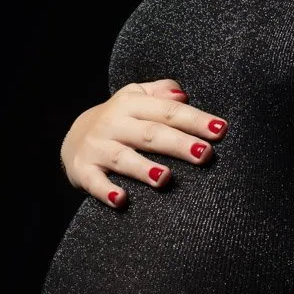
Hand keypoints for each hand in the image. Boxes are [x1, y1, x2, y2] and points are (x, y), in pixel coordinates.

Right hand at [60, 79, 229, 206]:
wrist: (73, 138)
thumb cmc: (119, 120)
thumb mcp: (135, 97)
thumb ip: (161, 93)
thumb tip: (184, 95)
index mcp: (132, 104)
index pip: (168, 111)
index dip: (195, 120)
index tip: (221, 130)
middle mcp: (114, 123)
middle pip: (150, 134)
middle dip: (178, 144)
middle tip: (204, 154)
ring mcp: (98, 147)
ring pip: (123, 158)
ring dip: (143, 168)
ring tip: (165, 178)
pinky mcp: (83, 170)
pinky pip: (94, 182)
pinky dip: (105, 191)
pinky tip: (121, 200)